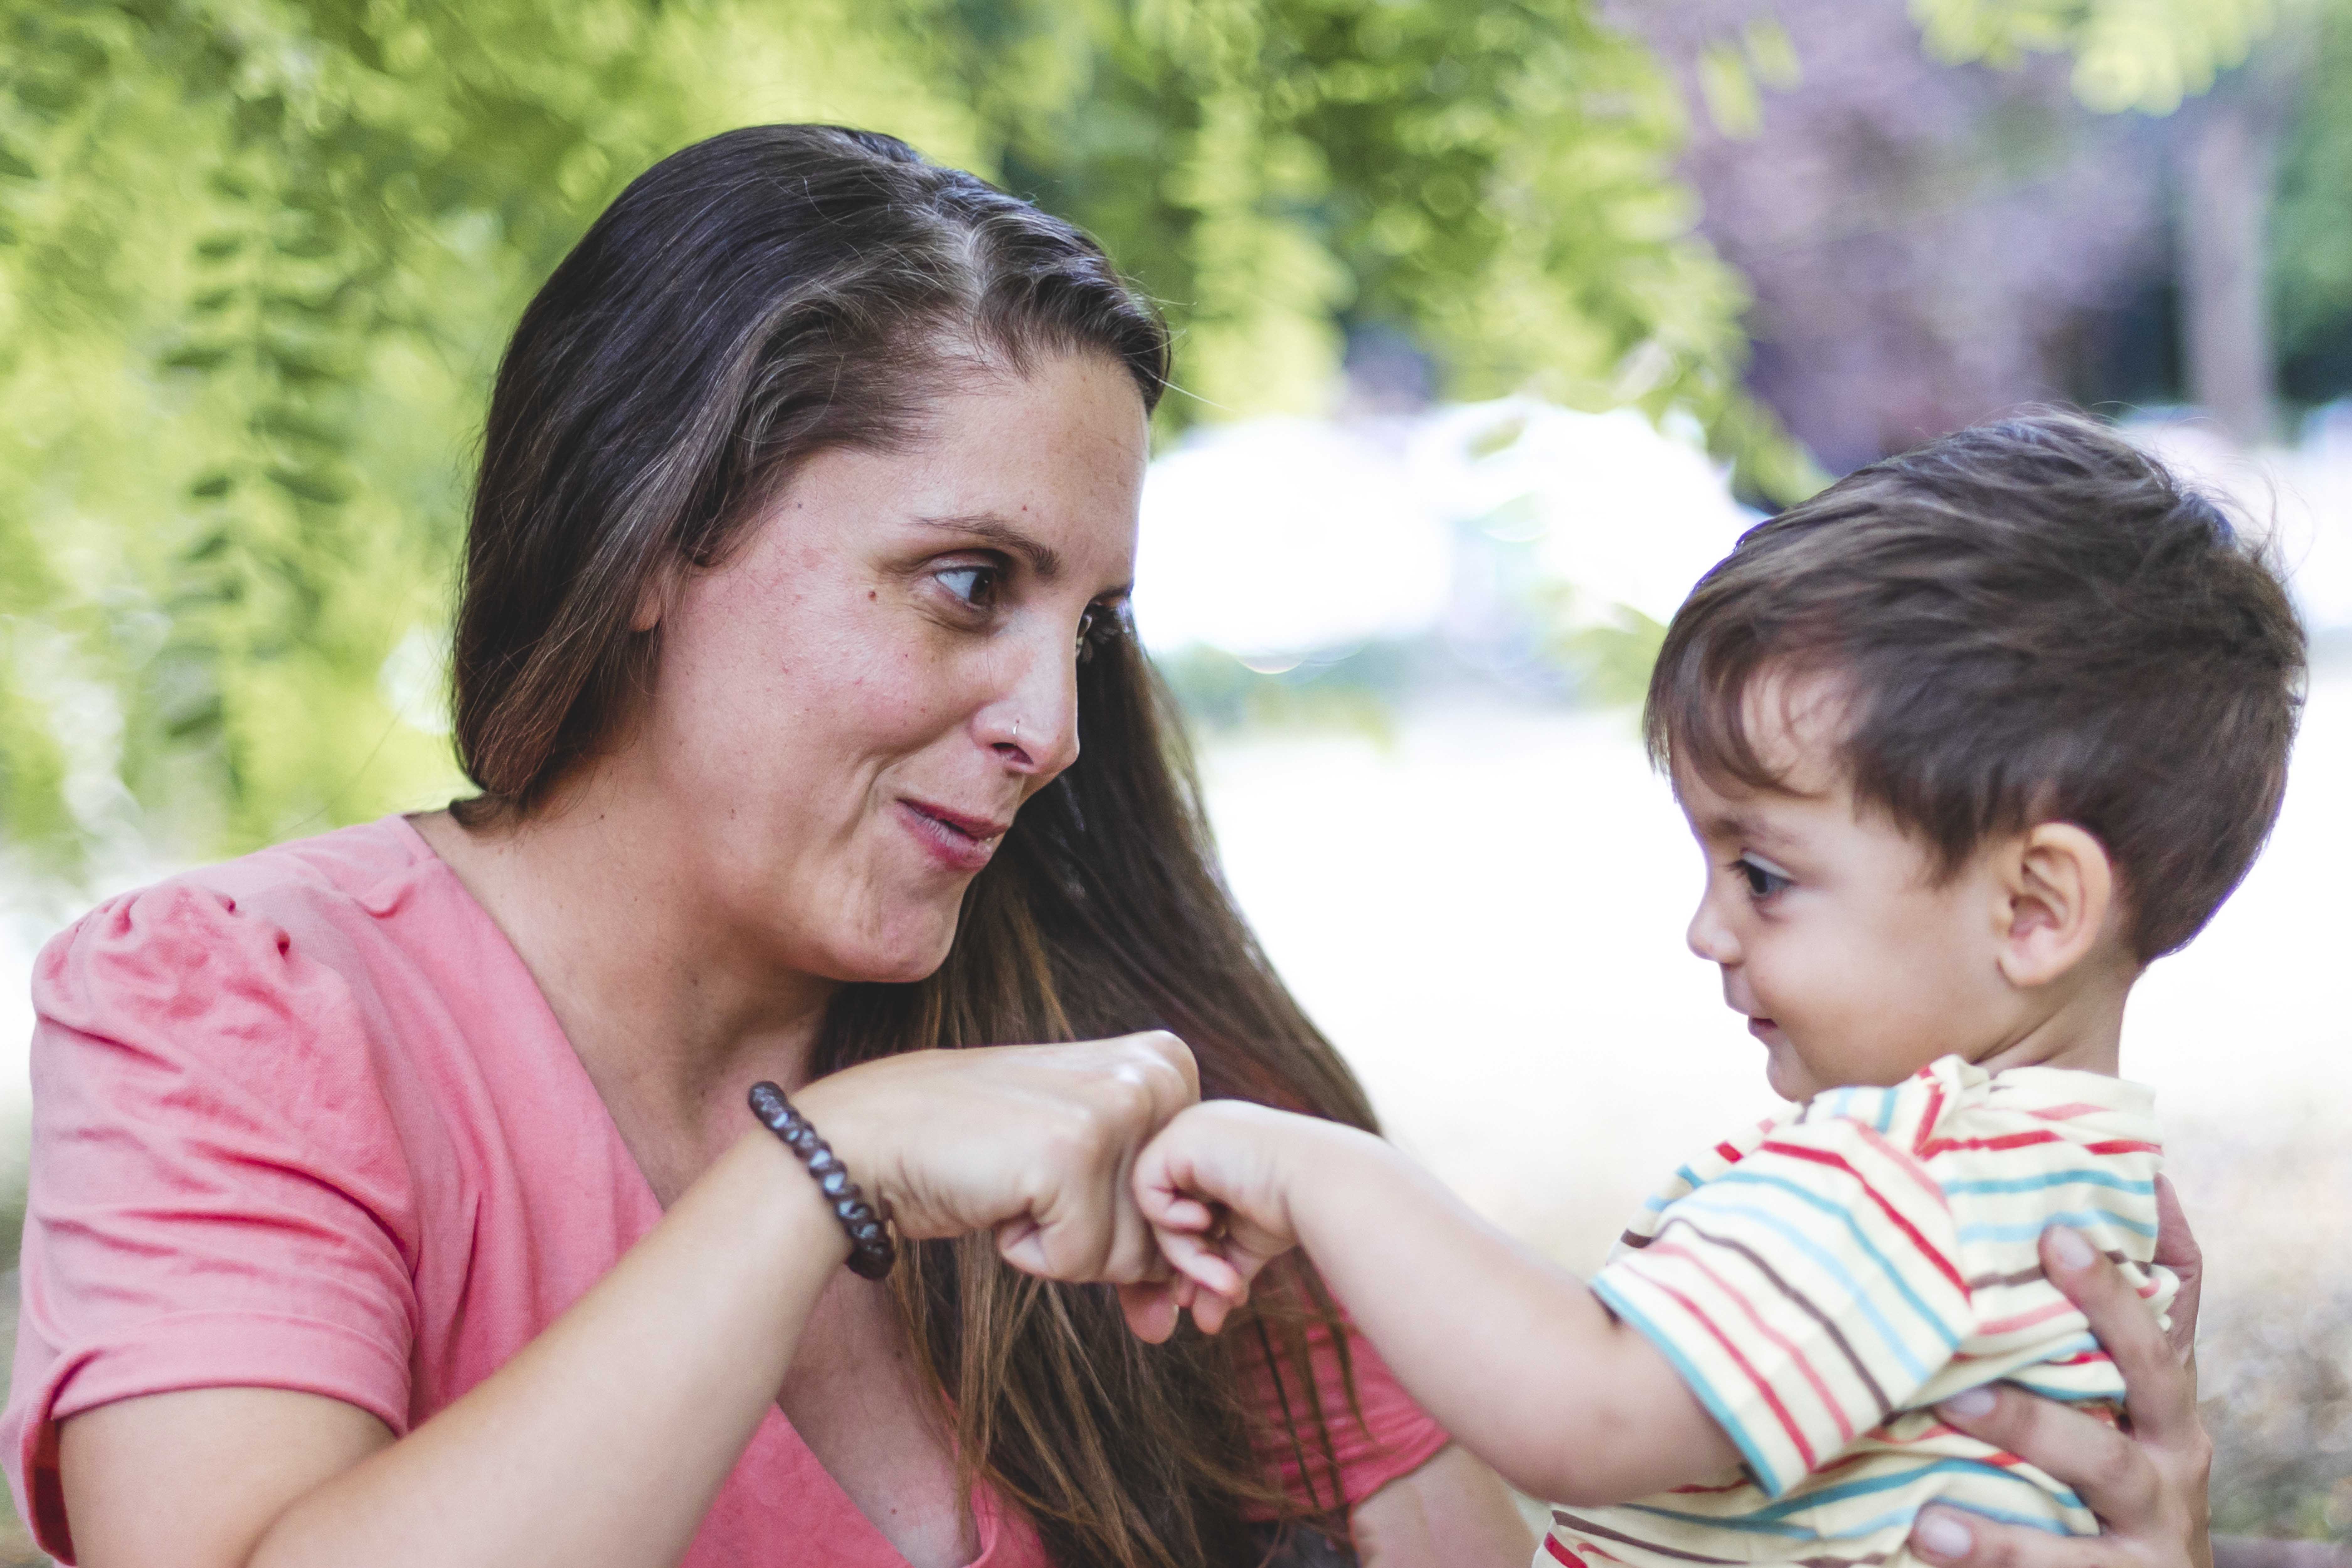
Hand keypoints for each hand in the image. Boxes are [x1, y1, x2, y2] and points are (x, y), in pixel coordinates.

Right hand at [796, 1032, 1199, 1303]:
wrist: (872, 1139)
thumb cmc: (977, 1155)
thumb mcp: (1085, 1172)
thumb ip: (1146, 1233)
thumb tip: (1175, 1324)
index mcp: (1167, 1061)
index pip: (1192, 1199)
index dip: (1128, 1218)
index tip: (1070, 1178)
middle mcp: (1155, 1074)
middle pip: (1168, 1231)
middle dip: (1097, 1238)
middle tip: (1033, 1182)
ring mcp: (1116, 1110)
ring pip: (1131, 1256)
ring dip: (1062, 1246)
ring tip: (1014, 1183)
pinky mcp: (1073, 1156)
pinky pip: (1082, 1261)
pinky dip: (1032, 1252)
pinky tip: (998, 1197)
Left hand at [1131, 1099, 1323, 1333]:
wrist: (1322, 1184)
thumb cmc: (1296, 1209)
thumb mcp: (1249, 1242)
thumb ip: (1221, 1269)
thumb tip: (1205, 1320)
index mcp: (1218, 1153)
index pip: (1188, 1210)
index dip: (1197, 1256)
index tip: (1223, 1292)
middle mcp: (1199, 1138)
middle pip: (1171, 1214)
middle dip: (1190, 1264)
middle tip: (1214, 1301)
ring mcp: (1187, 1133)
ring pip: (1160, 1212)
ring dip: (1188, 1258)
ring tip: (1226, 1284)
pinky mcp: (1177, 1138)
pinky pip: (1147, 1190)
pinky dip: (1170, 1220)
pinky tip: (1205, 1222)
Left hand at [1909, 1179, 2210, 1567]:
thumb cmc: (2121, 1483)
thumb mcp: (2128, 1413)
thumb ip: (2113, 1328)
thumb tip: (2125, 1202)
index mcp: (2167, 1406)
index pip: (2156, 1323)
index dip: (2115, 1276)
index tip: (2055, 1227)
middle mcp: (2172, 1456)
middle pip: (2145, 1376)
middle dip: (2092, 1324)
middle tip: (2013, 1262)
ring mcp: (2150, 1523)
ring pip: (2099, 1464)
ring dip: (2027, 1427)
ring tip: (1954, 1403)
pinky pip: (2054, 1562)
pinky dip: (1991, 1544)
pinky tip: (1929, 1526)